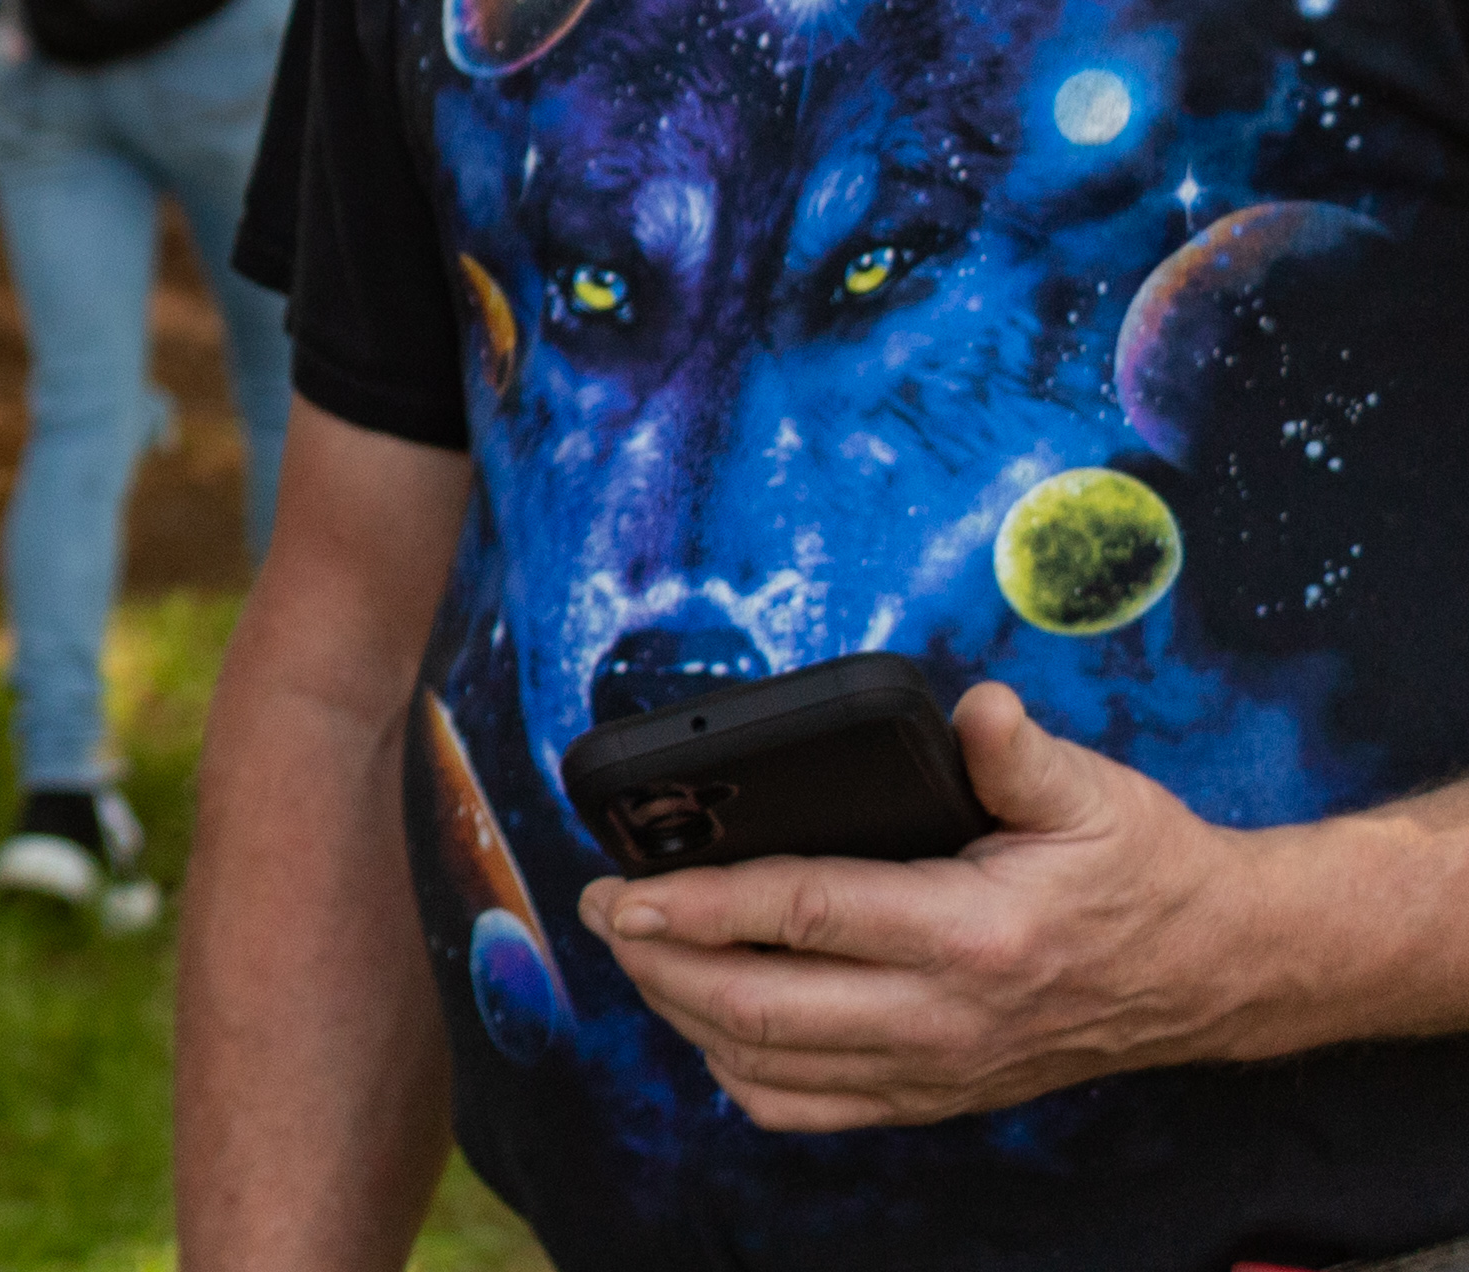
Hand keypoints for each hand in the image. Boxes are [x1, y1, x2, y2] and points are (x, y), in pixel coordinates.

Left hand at [580, 685, 1263, 1129]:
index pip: (802, 918)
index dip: (699, 902)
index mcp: (973, 935)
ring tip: (635, 951)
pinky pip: (810, 1109)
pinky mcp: (936, 1096)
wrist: (1217, 970)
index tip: (622, 885)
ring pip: (769, 1068)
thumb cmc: (1144, 870)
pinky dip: (738, 1072)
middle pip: (760, 1008)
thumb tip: (978, 710)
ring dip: (682, 1013)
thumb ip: (1017, 754)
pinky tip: (706, 1022)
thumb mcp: (1091, 794)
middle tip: (602, 908)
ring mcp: (938, 1070)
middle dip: (657, 958)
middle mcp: (946, 1017)